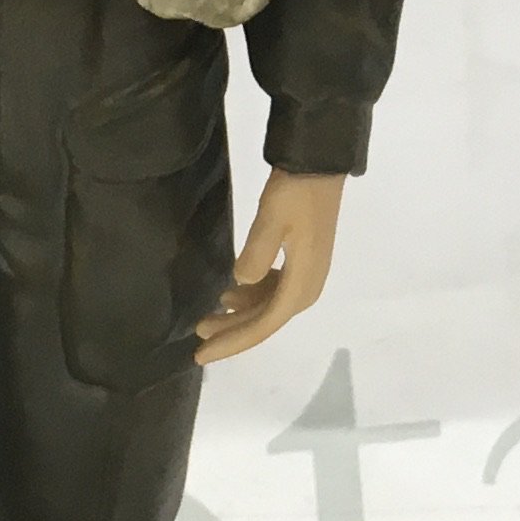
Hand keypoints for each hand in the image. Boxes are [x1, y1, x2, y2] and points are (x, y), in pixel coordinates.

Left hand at [194, 170, 344, 365]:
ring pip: (270, 307)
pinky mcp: (303, 261)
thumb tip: (239, 285)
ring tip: (211, 313)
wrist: (320, 166)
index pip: (262, 326)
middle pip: (266, 321)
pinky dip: (254, 296)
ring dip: (241, 313)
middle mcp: (307, 287)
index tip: (201, 354)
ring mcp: (307, 274)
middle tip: (198, 331)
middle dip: (233, 331)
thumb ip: (256, 255)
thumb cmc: (295, 193)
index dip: (232, 342)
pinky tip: (235, 290)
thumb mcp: (271, 221)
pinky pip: (275, 291)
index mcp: (301, 285)